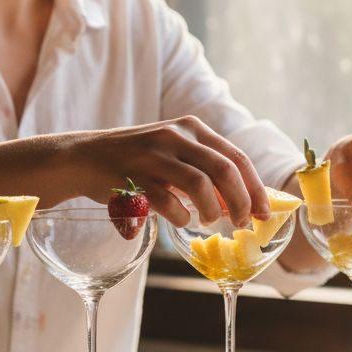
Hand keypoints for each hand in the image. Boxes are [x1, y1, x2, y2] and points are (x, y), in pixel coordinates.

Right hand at [68, 116, 266, 226]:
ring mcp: (153, 154)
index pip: (236, 157)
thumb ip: (205, 173)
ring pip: (200, 184)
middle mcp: (175, 136)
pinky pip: (168, 201)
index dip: (256, 188)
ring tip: (208, 221)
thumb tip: (241, 203)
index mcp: (191, 127)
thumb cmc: (137, 161)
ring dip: (211, 210)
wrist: (86, 157)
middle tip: (242, 223)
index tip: (265, 213)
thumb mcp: (173, 155)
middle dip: (241, 202)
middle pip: (224, 170)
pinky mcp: (133, 175)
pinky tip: (181, 220)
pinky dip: (181, 216)